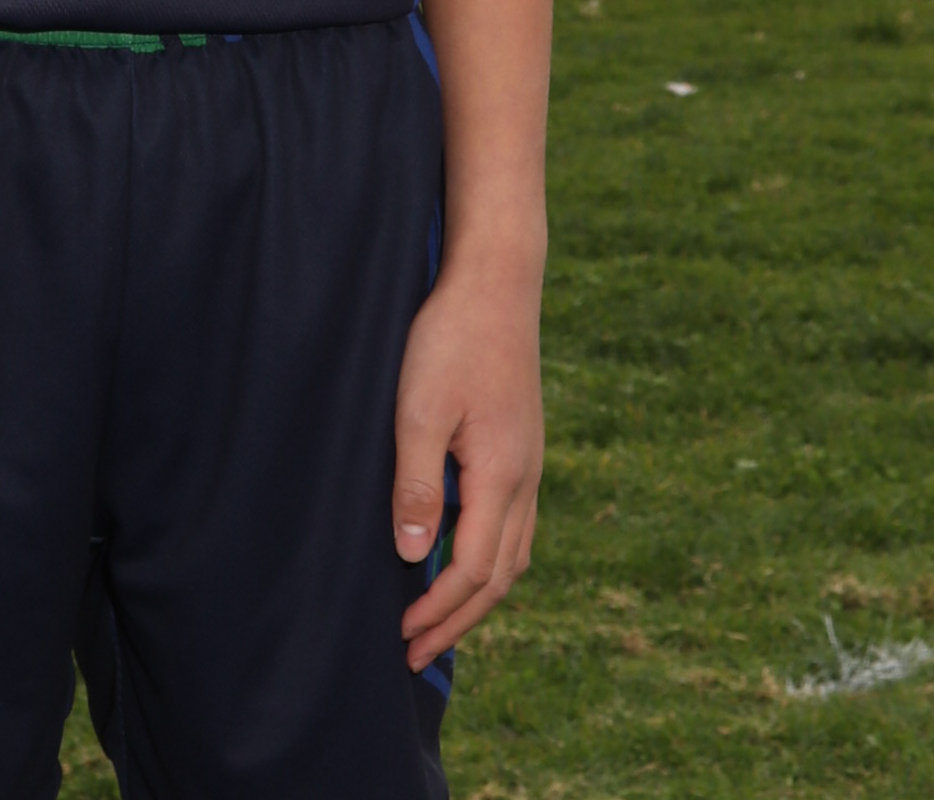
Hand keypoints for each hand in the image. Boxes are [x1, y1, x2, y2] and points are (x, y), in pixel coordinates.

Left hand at [392, 258, 544, 669]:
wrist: (497, 281)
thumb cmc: (450, 339)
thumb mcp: (418, 410)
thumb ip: (416, 484)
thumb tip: (414, 557)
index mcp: (502, 477)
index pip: (474, 570)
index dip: (438, 611)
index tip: (403, 637)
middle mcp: (526, 479)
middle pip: (500, 575)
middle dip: (459, 620)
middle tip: (417, 653)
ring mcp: (530, 461)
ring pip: (514, 552)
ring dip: (478, 592)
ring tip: (441, 618)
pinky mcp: (523, 444)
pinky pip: (515, 523)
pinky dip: (491, 556)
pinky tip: (465, 551)